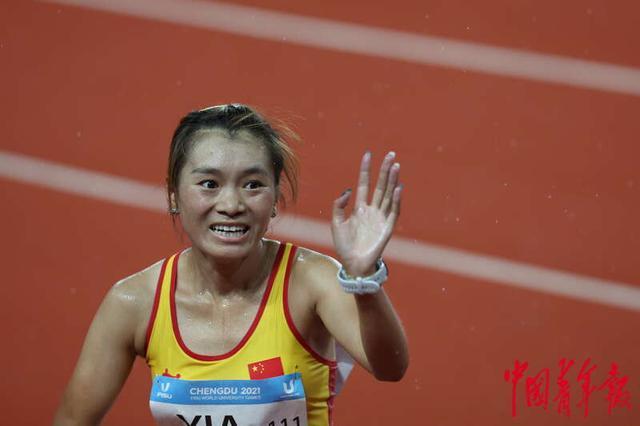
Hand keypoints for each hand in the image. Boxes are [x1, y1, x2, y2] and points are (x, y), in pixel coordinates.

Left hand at [331, 151, 401, 276]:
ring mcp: (381, 218)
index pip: (364, 183)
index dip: (366, 170)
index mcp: (359, 207)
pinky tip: (397, 188)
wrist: (353, 264)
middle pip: (380, 185)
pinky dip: (395, 200)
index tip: (368, 154)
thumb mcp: (336, 222)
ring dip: (392, 180)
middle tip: (391, 154)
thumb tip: (349, 190)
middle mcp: (372, 210)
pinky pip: (393, 211)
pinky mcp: (387, 227)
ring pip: (388, 194)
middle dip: (384, 170)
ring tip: (396, 166)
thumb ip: (339, 205)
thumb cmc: (344, 245)